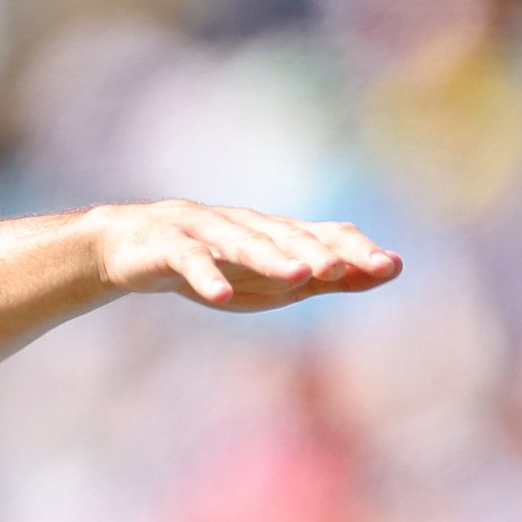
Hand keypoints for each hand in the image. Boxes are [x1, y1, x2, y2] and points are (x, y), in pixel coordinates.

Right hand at [90, 201, 401, 309]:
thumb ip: (331, 278)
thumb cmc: (217, 265)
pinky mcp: (168, 245)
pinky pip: (189, 259)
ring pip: (243, 241)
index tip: (390, 267)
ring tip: (300, 276)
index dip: (356, 250)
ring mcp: (206, 230)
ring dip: (272, 258)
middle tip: (344, 270)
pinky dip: (206, 276)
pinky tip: (221, 295)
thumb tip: (390, 270)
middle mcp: (247, 225)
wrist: (131, 248)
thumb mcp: (276, 280)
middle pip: (288, 235)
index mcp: (278, 234)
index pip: (324, 235)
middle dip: (318, 252)